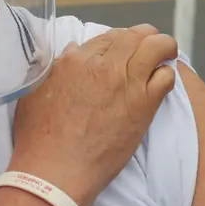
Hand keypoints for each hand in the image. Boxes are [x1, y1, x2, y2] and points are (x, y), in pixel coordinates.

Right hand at [9, 24, 178, 205]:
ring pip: (156, 46)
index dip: (120, 40)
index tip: (124, 50)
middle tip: (150, 46)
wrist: (56, 171)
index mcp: (75, 60)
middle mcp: (103, 65)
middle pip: (135, 35)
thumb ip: (58, 68)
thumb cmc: (39, 137)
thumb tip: (74, 50)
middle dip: (145, 36)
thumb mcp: (37, 93)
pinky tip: (163, 81)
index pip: (109, 36)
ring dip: (163, 48)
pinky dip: (167, 74)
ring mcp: (126, 82)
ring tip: (165, 56)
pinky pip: (166, 77)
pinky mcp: (143, 104)